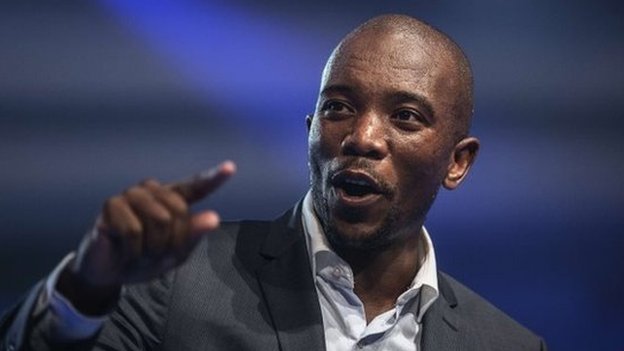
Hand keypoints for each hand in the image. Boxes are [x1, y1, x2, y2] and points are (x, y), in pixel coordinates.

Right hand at [57, 161, 235, 314]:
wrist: (110, 274)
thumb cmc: (144, 259)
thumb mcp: (175, 252)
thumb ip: (192, 234)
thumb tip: (213, 218)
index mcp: (173, 199)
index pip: (196, 187)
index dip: (214, 178)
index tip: (230, 168)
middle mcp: (154, 191)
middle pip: (178, 213)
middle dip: (170, 243)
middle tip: (154, 255)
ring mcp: (132, 195)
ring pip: (159, 220)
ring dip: (151, 249)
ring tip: (139, 254)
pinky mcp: (112, 204)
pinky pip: (133, 231)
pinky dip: (132, 251)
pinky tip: (123, 252)